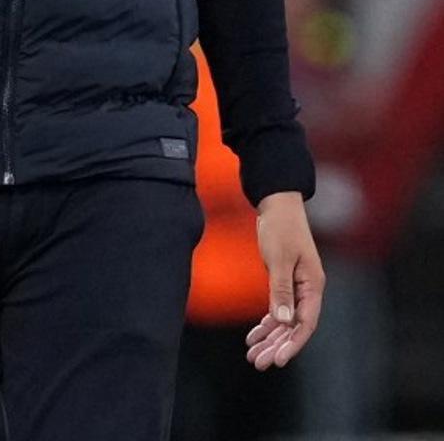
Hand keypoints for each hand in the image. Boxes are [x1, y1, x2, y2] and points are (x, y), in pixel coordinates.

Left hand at [246, 190, 324, 370]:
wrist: (277, 203)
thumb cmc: (281, 227)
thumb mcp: (279, 258)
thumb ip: (281, 289)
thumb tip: (283, 321)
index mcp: (313, 285)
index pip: (305, 323)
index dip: (292, 344)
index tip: (278, 361)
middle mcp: (308, 290)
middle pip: (294, 327)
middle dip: (276, 347)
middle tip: (258, 363)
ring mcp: (297, 287)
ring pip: (284, 321)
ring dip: (270, 338)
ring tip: (252, 355)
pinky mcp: (285, 281)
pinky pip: (278, 308)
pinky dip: (266, 322)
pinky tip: (254, 335)